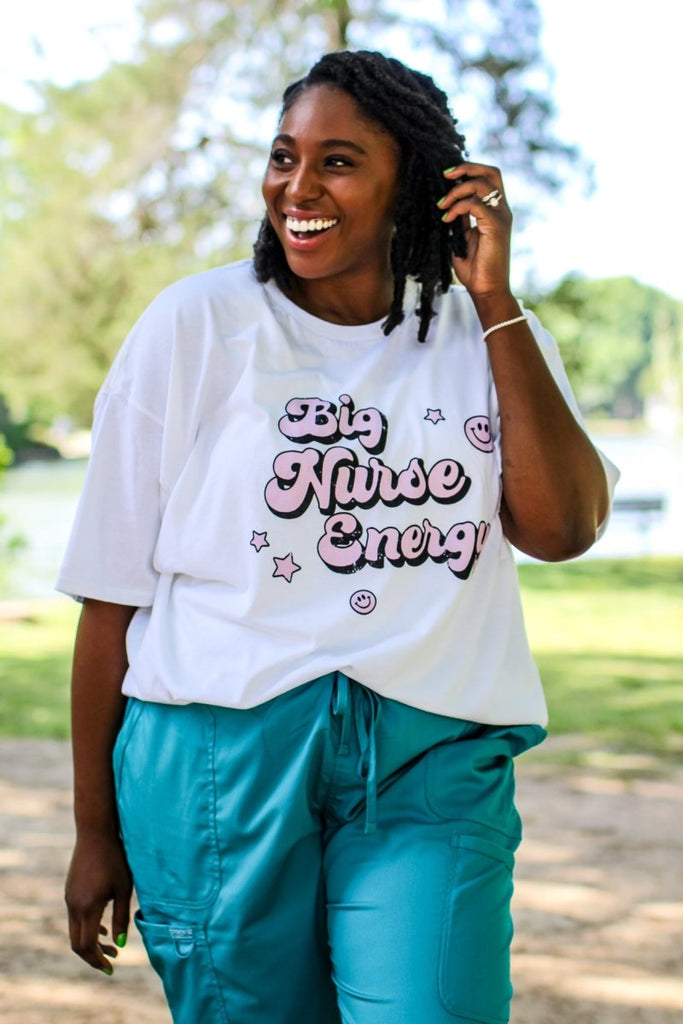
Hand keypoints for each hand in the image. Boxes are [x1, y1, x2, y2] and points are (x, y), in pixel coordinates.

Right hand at [65, 831, 132, 974]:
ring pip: (75, 931)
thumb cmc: (115, 859)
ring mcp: (69, 898)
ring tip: (111, 947)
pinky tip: (102, 927)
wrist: (95, 832)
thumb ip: (121, 918)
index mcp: (87, 908)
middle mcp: (74, 906)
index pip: (86, 946)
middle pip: (77, 943)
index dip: (98, 960)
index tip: (112, 967)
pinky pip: (75, 917)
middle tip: (112, 962)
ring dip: (91, 942)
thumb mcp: (123, 889)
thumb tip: (120, 944)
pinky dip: (87, 927)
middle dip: (94, 956)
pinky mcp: (70, 891)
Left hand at [438, 162, 512, 298]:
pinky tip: (447, 217)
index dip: (468, 171)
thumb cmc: (474, 267)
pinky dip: (458, 207)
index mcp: (495, 210)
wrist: (485, 289)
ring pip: (482, 184)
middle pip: (491, 172)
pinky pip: (476, 205)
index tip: (446, 177)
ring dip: (458, 190)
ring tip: (442, 205)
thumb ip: (460, 218)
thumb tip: (448, 203)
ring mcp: (501, 217)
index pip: (487, 178)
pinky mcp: (497, 227)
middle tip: (445, 175)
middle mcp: (502, 210)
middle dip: (467, 167)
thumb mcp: (462, 237)